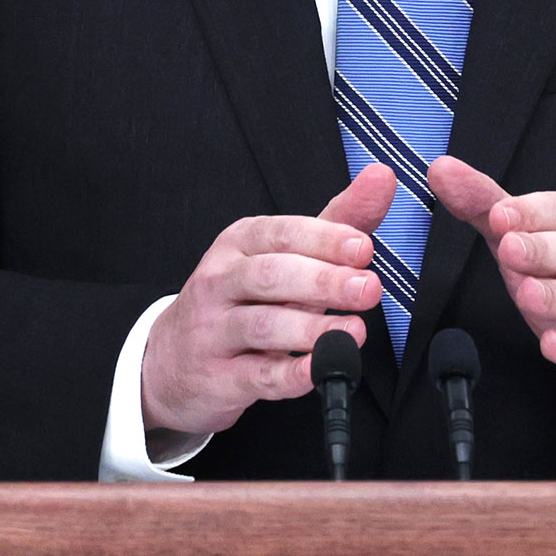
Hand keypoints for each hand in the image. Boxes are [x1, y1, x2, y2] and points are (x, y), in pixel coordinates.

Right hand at [140, 166, 395, 440]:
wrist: (173, 361)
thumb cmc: (244, 301)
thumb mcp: (286, 258)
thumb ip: (337, 222)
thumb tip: (382, 177)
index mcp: (239, 244)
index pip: (281, 234)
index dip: (324, 240)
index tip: (364, 248)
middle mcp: (220, 282)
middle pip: (270, 275)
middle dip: (323, 281)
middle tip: (368, 288)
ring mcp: (214, 331)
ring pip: (261, 324)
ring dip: (311, 328)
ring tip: (353, 332)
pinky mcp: (218, 378)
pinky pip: (256, 376)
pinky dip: (291, 375)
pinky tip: (320, 370)